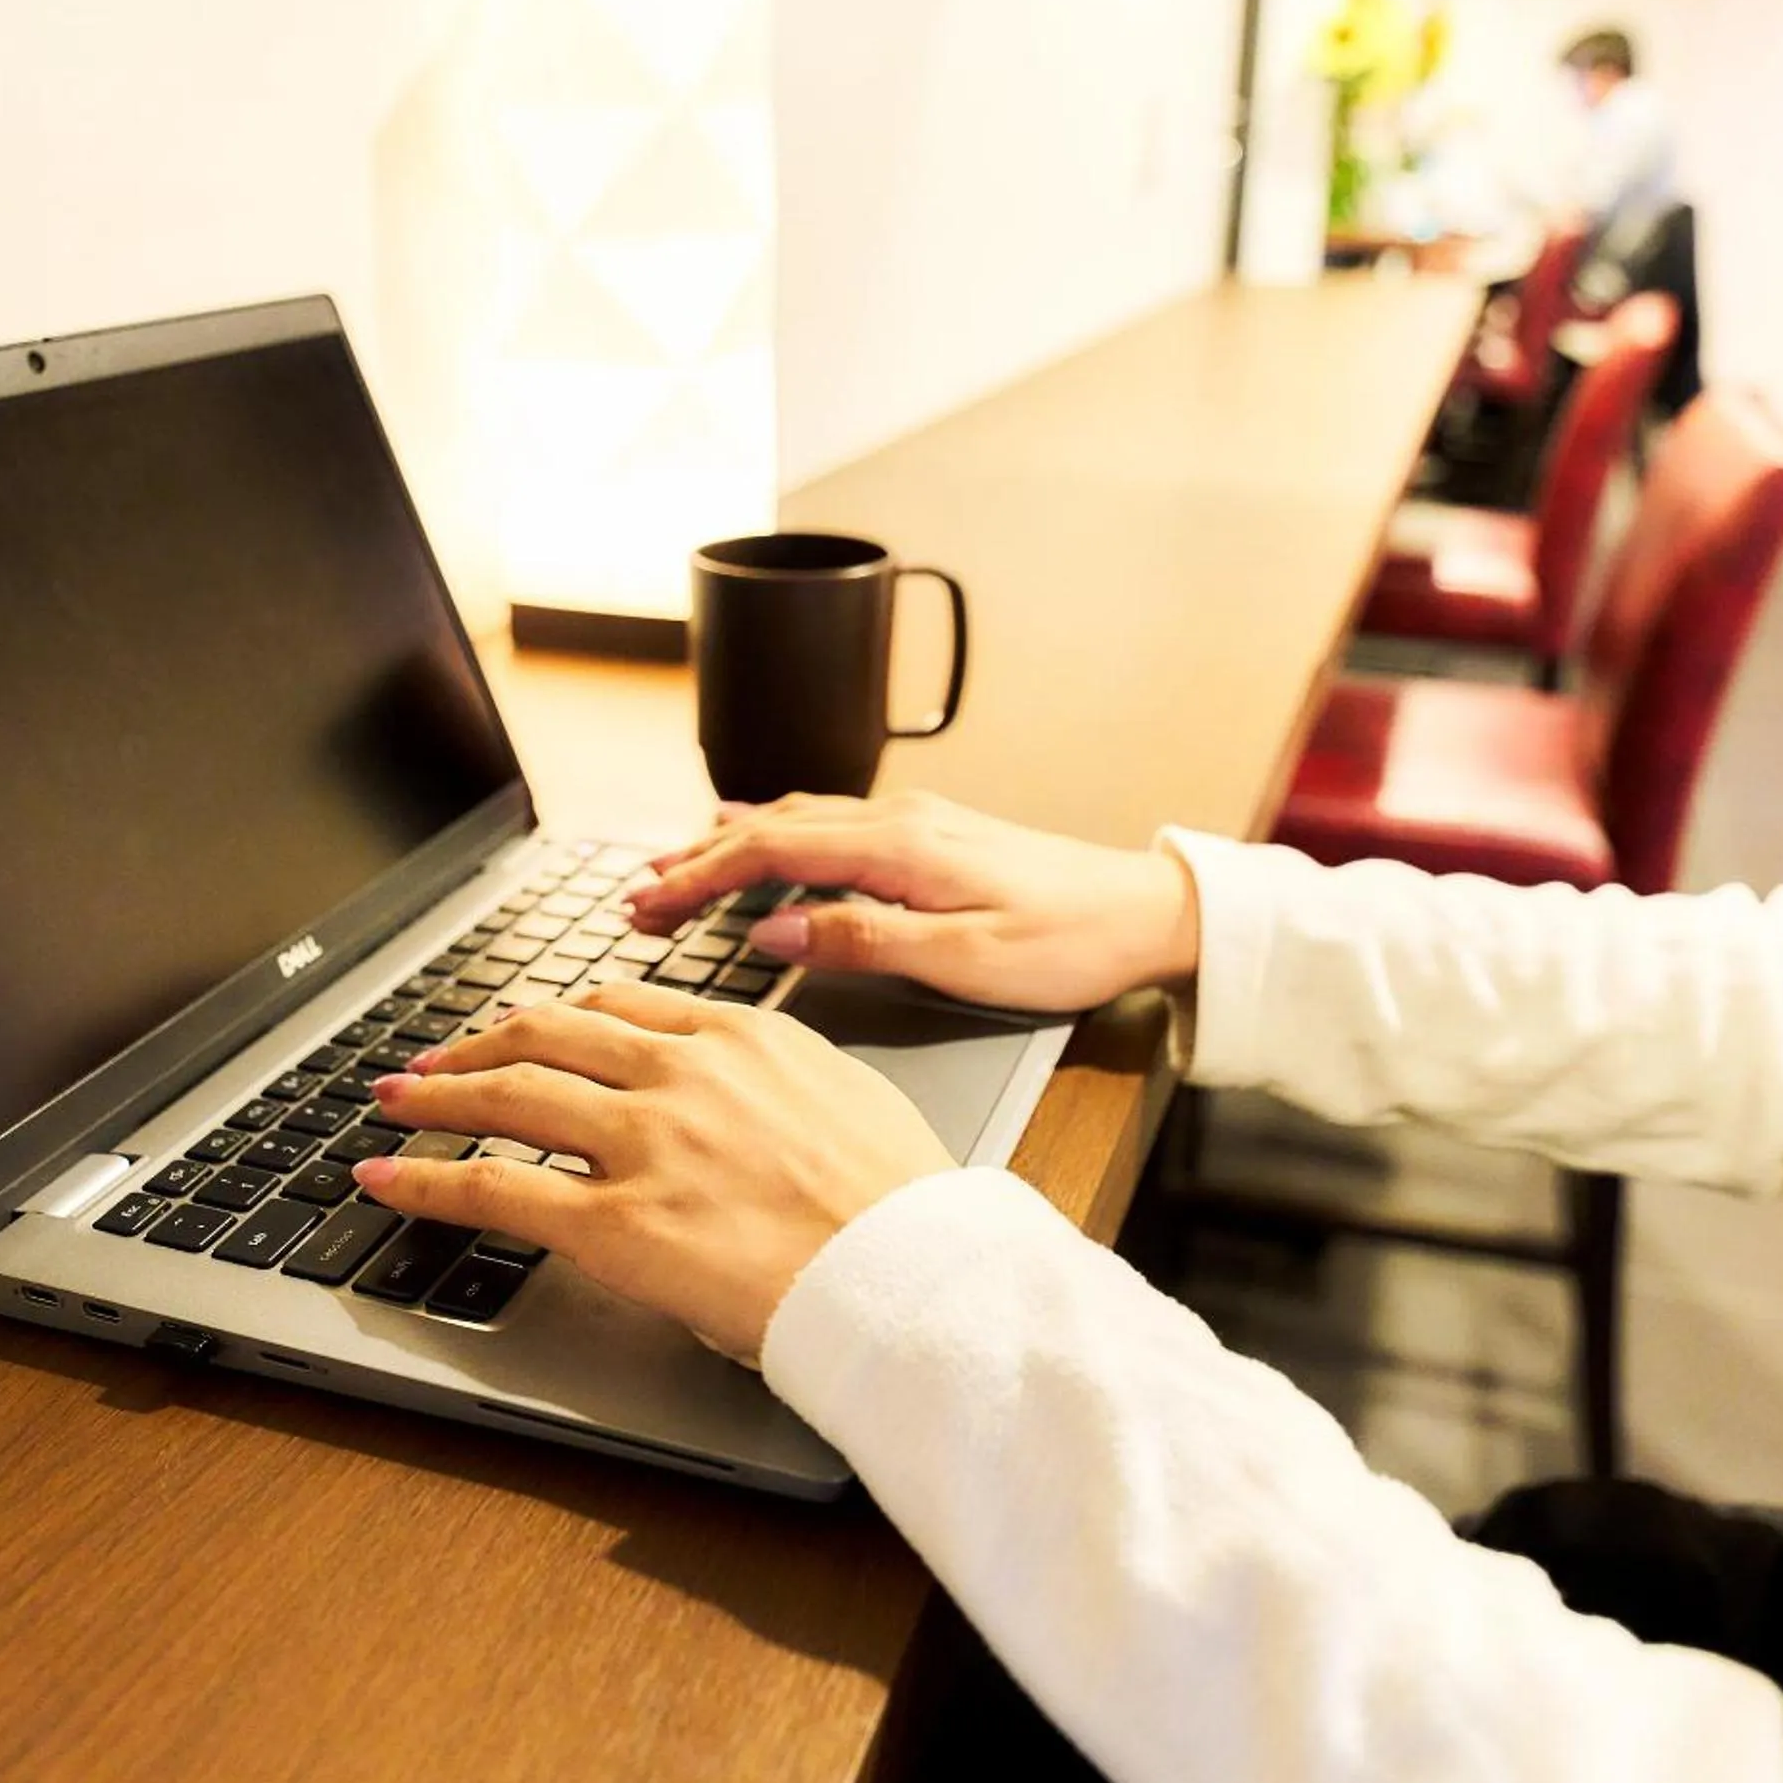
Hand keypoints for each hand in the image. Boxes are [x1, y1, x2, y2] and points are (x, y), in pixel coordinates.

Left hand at [353, 982, 952, 1363]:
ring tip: (395, 1098)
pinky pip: (495, 1189)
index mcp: (740, 1039)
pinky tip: (387, 1176)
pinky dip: (425, 1178)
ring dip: (437, 1094)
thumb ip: (785, 1082)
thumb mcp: (849, 1099)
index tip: (530, 1028)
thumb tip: (762, 1093)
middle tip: (436, 1059)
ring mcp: (642, 1144)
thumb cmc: (901, 1208)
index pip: (620, 1006)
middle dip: (478, 1043)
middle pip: (547, 1033)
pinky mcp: (615, 1223)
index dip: (558, 1016)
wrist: (912, 1275)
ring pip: (508, 1095)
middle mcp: (680, 1075)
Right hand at [629, 791, 1199, 1012]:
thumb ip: (862, 941)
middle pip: (771, 829)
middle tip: (635, 899)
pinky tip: (758, 836)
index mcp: (900, 848)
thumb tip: (774, 931)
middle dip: (695, 860)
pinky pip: (829, 823)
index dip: (696, 878)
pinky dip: (775, 834)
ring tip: (673, 871)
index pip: (769, 853)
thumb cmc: (1070, 944)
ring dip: (729, 844)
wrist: (1147, 913)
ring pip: (797, 821)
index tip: (644, 906)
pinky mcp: (932, 836)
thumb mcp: (965, 961)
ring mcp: (916, 823)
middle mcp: (900, 821)